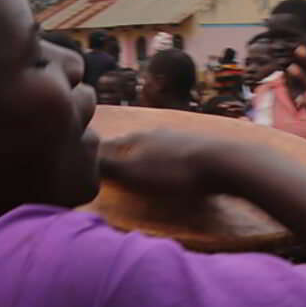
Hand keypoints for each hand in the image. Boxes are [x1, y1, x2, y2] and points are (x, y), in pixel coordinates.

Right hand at [98, 129, 235, 197]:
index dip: (97, 153)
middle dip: (124, 155)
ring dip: (149, 158)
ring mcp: (180, 138)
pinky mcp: (201, 148)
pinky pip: (178, 154)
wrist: (225, 164)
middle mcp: (155, 133)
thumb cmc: (173, 171)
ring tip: (146, 171)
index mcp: (136, 138)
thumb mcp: (133, 173)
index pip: (108, 144)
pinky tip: (175, 171)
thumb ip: (106, 167)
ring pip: (157, 147)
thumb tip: (80, 158)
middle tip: (117, 169)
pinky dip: (171, 162)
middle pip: (133, 144)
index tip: (88, 160)